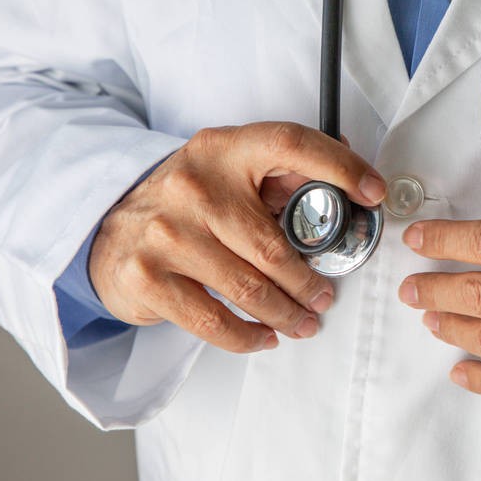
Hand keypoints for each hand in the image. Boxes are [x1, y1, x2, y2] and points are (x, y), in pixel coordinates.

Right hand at [91, 122, 387, 352]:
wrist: (108, 231)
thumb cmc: (186, 204)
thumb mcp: (227, 171)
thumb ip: (282, 174)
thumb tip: (350, 183)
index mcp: (222, 149)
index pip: (290, 144)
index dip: (339, 166)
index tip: (372, 192)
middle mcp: (192, 186)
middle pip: (274, 245)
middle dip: (310, 281)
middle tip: (325, 296)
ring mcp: (166, 234)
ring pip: (249, 289)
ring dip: (287, 314)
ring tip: (305, 321)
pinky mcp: (148, 279)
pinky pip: (215, 322)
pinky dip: (249, 336)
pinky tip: (265, 336)